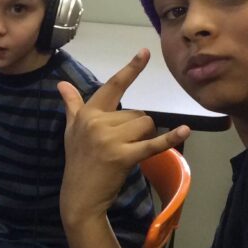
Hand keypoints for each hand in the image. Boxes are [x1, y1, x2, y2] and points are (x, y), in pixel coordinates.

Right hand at [59, 49, 188, 226]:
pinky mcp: (124, 156)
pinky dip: (170, 138)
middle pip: (137, 113)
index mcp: (88, 114)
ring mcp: (110, 139)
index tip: (145, 51)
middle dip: (136, 128)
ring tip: (128, 152)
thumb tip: (62, 84)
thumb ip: (72, 105)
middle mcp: (97, 122)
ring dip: (145, 138)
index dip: (131, 69)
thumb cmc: (78, 161)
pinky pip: (153, 144)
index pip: (113, 86)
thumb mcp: (72, 130)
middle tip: (120, 146)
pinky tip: (185, 130)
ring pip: (146, 126)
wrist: (79, 196)